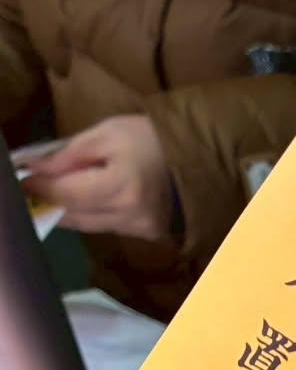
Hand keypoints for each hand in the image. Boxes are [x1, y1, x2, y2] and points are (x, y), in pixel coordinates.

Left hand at [23, 115, 175, 240]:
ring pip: (88, 225)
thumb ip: (69, 155)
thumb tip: (35, 168)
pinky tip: (91, 199)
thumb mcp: (106, 135)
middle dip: (50, 202)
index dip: (40, 187)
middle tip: (34, 188)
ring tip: (59, 192)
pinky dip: (92, 213)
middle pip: (74, 216)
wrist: (195, 160)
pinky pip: (107, 226)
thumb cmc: (149, 140)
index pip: (67, 194)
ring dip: (69, 210)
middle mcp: (129, 216)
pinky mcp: (146, 235)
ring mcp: (139, 229)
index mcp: (121, 188)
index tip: (24, 178)